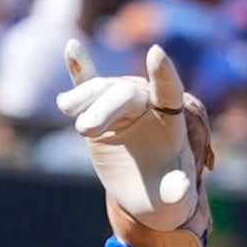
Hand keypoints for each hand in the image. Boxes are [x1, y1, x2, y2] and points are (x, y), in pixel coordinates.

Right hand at [58, 39, 213, 246]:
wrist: (146, 195)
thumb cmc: (166, 194)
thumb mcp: (174, 199)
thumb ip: (177, 191)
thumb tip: (179, 189)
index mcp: (171, 119)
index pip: (169, 92)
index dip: (164, 74)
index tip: (157, 54)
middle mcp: (147, 103)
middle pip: (124, 94)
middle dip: (104, 108)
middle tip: (84, 131)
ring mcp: (121, 104)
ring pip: (102, 90)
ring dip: (84, 97)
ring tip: (67, 108)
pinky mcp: (99, 109)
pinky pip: (89, 83)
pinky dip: (79, 67)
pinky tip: (72, 46)